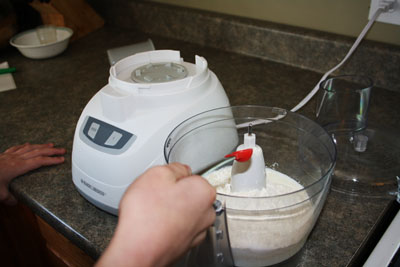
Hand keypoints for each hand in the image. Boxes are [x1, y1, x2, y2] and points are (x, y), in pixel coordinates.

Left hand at [0, 143, 65, 204]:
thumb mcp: (0, 194)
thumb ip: (9, 198)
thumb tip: (15, 202)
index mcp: (18, 167)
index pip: (39, 162)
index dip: (51, 160)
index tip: (61, 160)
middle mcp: (16, 159)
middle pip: (38, 152)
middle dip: (51, 151)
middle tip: (62, 150)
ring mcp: (9, 155)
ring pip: (29, 148)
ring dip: (41, 146)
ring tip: (51, 145)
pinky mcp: (3, 155)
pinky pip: (17, 147)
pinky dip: (25, 146)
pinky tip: (28, 144)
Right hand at [96, 163, 215, 266]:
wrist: (137, 251)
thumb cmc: (146, 217)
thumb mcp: (157, 174)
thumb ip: (174, 167)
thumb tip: (180, 170)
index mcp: (204, 191)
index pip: (191, 175)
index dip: (173, 177)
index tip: (163, 182)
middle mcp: (206, 213)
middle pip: (189, 194)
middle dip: (173, 193)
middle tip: (155, 196)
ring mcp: (197, 231)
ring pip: (183, 211)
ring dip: (170, 210)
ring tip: (152, 212)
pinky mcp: (185, 245)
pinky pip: (177, 227)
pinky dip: (167, 225)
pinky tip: (153, 225)